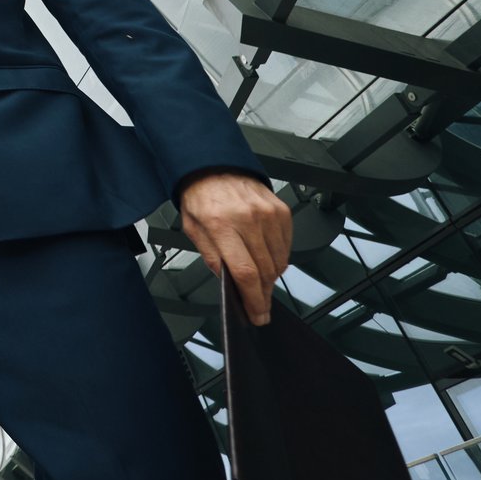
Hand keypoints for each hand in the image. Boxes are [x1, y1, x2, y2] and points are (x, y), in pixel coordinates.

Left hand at [179, 171, 292, 324]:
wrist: (214, 165)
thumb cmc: (200, 195)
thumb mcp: (193, 228)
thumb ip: (211, 256)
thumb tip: (228, 281)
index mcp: (221, 225)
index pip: (245, 272)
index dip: (253, 299)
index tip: (256, 314)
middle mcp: (248, 219)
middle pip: (265, 271)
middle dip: (263, 295)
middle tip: (259, 306)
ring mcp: (268, 214)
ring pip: (279, 261)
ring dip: (271, 278)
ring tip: (260, 282)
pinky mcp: (281, 211)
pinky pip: (287, 246)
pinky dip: (279, 258)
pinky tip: (267, 259)